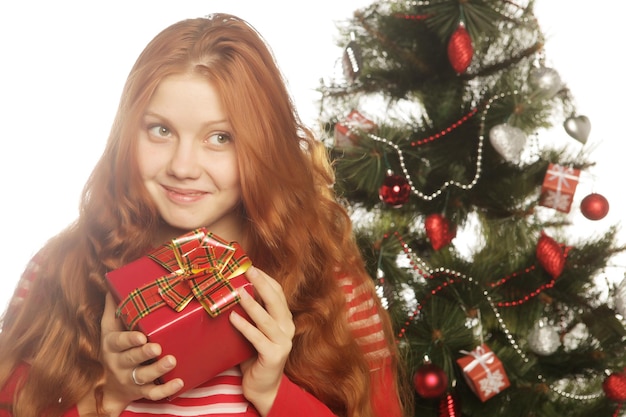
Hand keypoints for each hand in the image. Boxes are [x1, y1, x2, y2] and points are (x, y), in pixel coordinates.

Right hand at [94, 293, 182, 413]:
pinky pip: (153, 393)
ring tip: (172, 360)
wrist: (111, 386)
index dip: (128, 340)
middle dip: (144, 353)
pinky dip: (166, 390)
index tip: (140, 336)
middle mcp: (119, 364)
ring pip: (143, 377)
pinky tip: (179, 382)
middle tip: (157, 348)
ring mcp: (130, 379)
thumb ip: (112, 310)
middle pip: (131, 359)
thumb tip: (113, 285)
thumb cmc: (114, 350)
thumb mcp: (108, 330)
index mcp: (112, 346)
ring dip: (158, 370)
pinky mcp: (141, 391)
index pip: (118, 342)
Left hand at [229, 266, 294, 415]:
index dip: (266, 279)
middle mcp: (287, 328)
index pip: (278, 293)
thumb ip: (252, 314)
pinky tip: (233, 318)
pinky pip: (257, 338)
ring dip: (252, 304)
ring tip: (239, 292)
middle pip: (276, 301)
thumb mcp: (255, 331)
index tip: (251, 267)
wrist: (263, 388)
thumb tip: (234, 291)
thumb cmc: (255, 356)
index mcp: (284, 319)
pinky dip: (244, 327)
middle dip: (262, 284)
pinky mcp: (273, 356)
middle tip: (249, 271)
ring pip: (266, 319)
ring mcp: (282, 342)